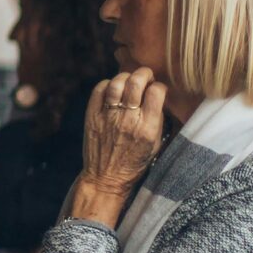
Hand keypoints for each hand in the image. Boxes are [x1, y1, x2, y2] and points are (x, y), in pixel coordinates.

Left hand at [71, 68, 165, 224]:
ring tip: (129, 80)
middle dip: (144, 74)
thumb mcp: (155, 146)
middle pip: (136, 83)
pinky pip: (99, 90)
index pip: (156, 93)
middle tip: (145, 76)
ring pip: (117, 83)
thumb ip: (159, 121)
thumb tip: (160, 97)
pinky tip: (113, 89)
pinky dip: (107, 84)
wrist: (106, 179)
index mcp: (147, 129)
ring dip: (125, 76)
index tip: (158, 89)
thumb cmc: (134, 164)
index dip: (159, 86)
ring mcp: (108, 117)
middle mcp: (128, 120)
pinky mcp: (92, 116)